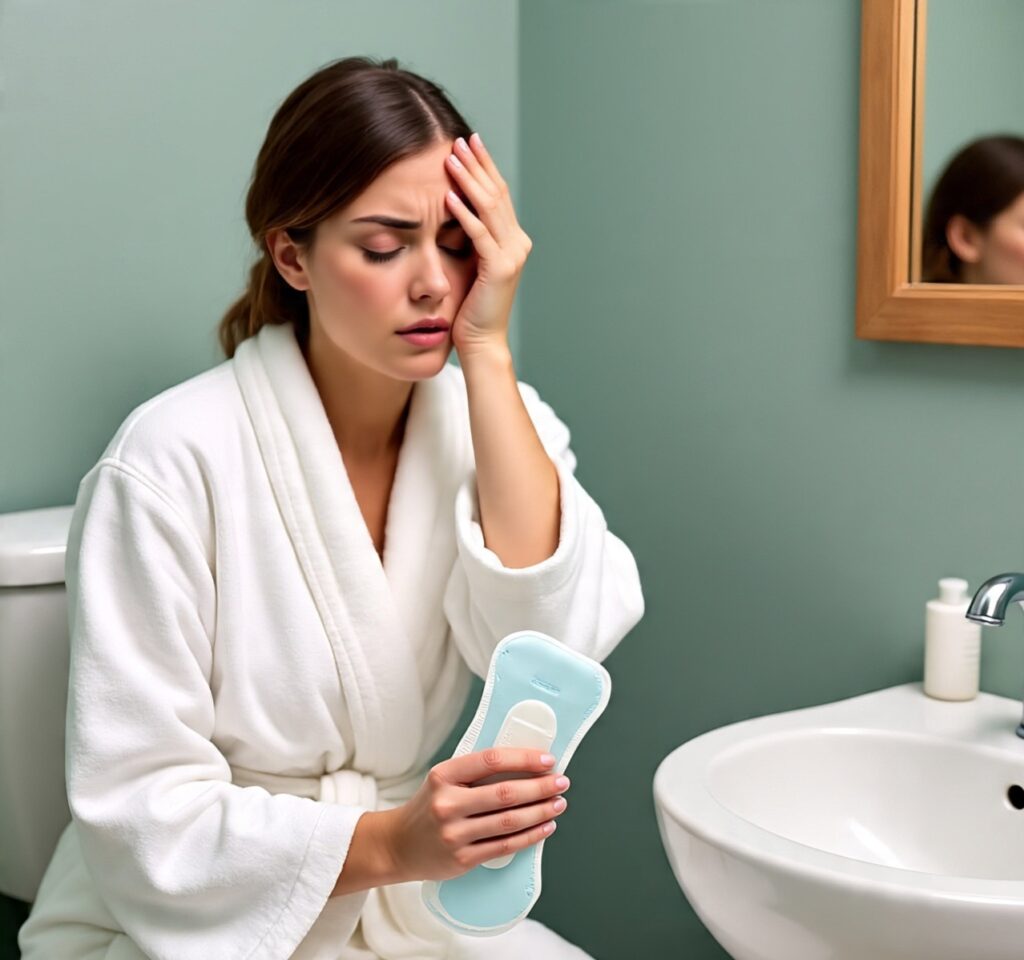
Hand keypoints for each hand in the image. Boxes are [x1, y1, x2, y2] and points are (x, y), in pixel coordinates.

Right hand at [379, 748, 569, 882]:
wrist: (398, 845)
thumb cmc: (428, 807)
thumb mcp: (443, 780)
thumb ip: (476, 773)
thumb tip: (525, 765)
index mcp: (443, 775)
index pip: (491, 760)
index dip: (524, 758)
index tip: (547, 760)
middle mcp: (447, 803)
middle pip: (505, 793)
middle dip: (540, 787)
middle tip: (561, 782)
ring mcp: (454, 834)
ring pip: (509, 821)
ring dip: (540, 811)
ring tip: (558, 804)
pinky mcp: (462, 859)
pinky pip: (505, 846)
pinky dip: (530, 836)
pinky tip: (545, 826)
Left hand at [444, 133, 532, 359]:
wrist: (482, 341)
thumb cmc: (470, 307)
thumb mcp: (471, 264)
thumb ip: (469, 238)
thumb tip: (450, 208)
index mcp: (512, 240)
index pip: (498, 194)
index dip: (483, 166)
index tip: (467, 142)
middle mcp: (517, 243)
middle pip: (496, 193)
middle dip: (477, 164)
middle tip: (457, 139)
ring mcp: (511, 255)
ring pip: (489, 207)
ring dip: (469, 179)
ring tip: (450, 158)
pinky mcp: (499, 268)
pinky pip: (479, 233)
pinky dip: (463, 213)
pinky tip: (448, 195)